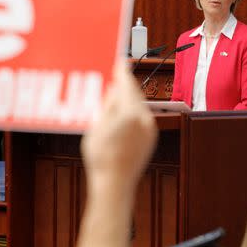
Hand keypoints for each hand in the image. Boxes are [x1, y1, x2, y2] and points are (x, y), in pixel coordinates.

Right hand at [81, 62, 156, 193]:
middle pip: (135, 94)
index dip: (121, 72)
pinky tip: (121, 114)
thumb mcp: (96, 126)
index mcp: (129, 113)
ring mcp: (149, 130)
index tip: (119, 62)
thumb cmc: (101, 157)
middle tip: (114, 76)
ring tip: (115, 95)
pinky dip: (132, 112)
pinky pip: (142, 118)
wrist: (114, 185)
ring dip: (128, 99)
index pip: (127, 84)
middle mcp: (144, 119)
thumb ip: (107, 105)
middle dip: (124, 85)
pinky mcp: (150, 139)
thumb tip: (113, 89)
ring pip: (139, 106)